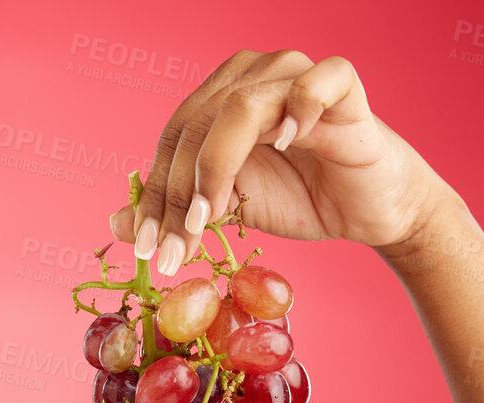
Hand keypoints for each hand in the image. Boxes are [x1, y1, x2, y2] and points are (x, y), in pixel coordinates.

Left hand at [110, 50, 454, 272]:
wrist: (369, 209)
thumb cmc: (300, 196)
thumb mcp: (229, 211)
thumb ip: (178, 211)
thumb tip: (115, 225)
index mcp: (219, 96)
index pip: (173, 140)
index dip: (156, 195)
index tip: (147, 250)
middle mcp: (252, 74)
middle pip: (197, 124)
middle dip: (181, 193)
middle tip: (175, 250)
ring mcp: (297, 72)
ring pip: (240, 106)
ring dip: (217, 167)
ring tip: (213, 217)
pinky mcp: (343, 84)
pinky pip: (316, 81)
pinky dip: (298, 108)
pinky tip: (288, 144)